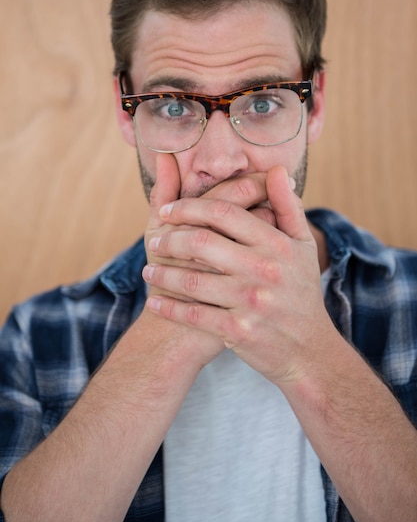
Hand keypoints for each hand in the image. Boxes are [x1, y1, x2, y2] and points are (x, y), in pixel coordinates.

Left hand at [143, 164, 332, 384]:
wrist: (310, 351)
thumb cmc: (302, 293)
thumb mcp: (303, 246)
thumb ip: (287, 207)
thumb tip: (275, 170)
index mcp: (277, 244)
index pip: (224, 212)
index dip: (189, 207)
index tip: (168, 210)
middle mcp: (263, 270)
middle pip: (201, 242)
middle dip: (169, 239)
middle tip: (154, 242)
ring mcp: (250, 302)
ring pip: (191, 280)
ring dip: (162, 274)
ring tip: (149, 270)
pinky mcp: (238, 331)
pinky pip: (193, 315)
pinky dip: (169, 308)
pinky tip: (155, 301)